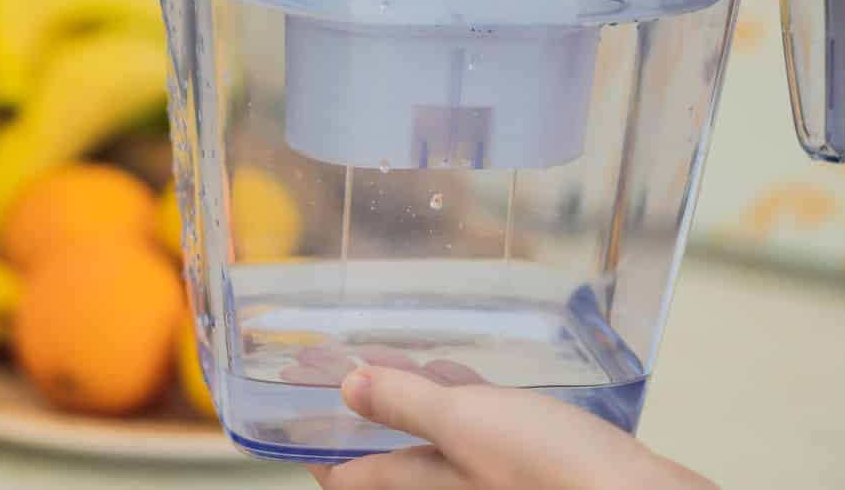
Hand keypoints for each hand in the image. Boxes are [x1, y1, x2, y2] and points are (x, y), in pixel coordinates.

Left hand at [306, 366, 715, 489]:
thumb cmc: (554, 475)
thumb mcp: (467, 423)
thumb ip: (407, 404)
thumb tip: (345, 387)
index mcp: (424, 488)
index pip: (351, 476)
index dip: (316, 445)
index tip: (290, 412)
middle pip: (392, 461)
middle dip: (364, 419)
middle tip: (337, 375)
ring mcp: (491, 481)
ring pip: (437, 445)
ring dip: (412, 408)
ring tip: (389, 367)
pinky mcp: (531, 471)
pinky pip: (481, 438)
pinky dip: (464, 408)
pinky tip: (470, 380)